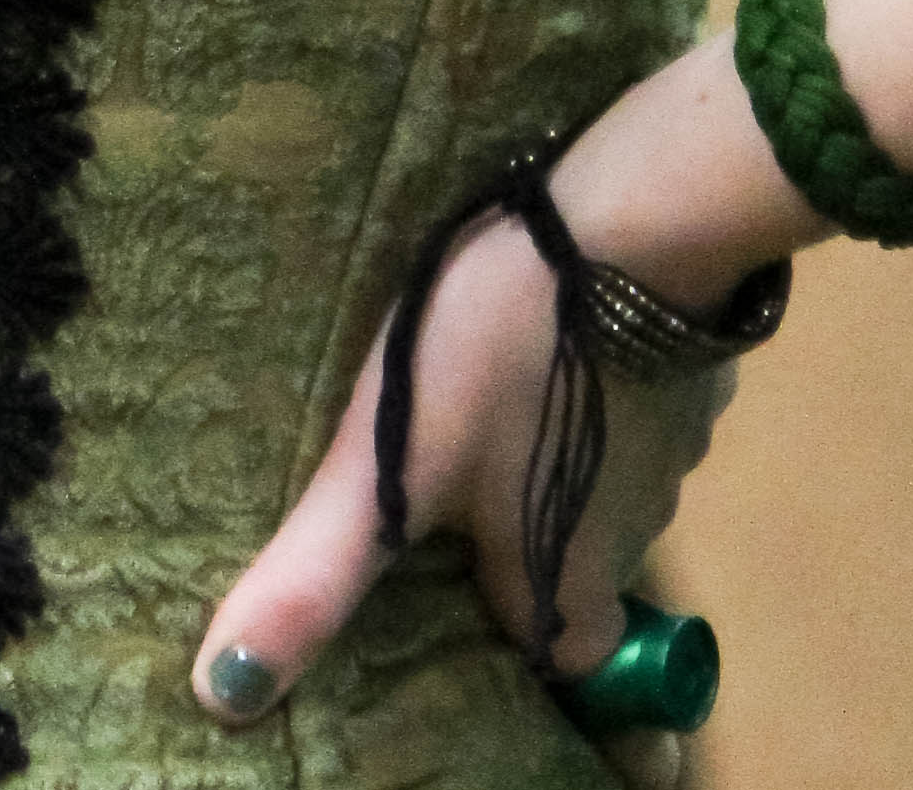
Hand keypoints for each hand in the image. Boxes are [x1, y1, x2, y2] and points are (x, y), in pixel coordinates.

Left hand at [190, 199, 733, 785]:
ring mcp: (672, 440)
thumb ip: (319, 574)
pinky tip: (539, 343)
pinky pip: (629, 404)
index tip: (464, 607)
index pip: (563, 659)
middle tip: (447, 502)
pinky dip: (587, 392)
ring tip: (479, 413)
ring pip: (599, 482)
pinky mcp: (682, 364)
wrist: (630, 220)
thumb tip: (229, 691)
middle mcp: (634, 527)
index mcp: (566, 573)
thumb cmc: (503, 355)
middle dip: (519, 545)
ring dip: (549, 461)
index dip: (519, 646)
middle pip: (573, 567)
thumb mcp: (392, 468)